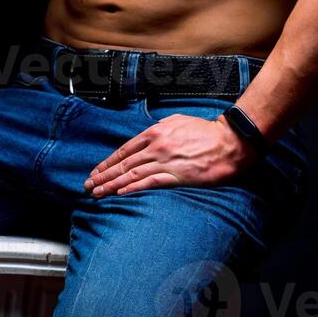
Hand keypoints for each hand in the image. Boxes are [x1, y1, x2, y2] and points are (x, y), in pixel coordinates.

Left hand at [83, 113, 259, 196]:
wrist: (228, 142)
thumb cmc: (205, 131)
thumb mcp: (177, 122)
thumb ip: (159, 130)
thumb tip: (146, 138)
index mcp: (155, 132)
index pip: (125, 149)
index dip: (108, 161)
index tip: (96, 170)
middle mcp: (156, 146)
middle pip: (124, 163)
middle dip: (104, 174)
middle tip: (88, 184)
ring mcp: (165, 161)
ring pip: (132, 174)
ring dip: (112, 184)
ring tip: (98, 192)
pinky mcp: (176, 176)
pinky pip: (149, 183)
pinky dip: (133, 188)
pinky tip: (120, 194)